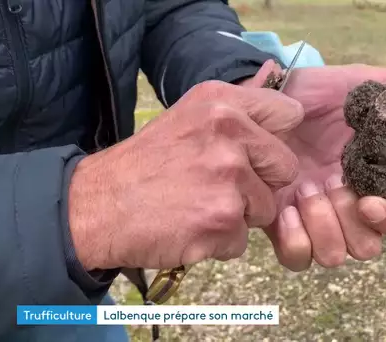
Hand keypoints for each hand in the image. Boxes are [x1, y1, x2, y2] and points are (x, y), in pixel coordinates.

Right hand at [68, 80, 303, 270]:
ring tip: (198, 206)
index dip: (276, 137)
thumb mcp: (189, 117)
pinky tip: (190, 228)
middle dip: (261, 183)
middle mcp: (230, 134)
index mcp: (222, 103)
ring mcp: (228, 179)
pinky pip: (242, 240)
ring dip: (238, 216)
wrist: (97, 206)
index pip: (288, 113)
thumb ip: (237, 112)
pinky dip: (220, 242)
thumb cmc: (145, 163)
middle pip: (285, 167)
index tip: (257, 150)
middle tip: (219, 185)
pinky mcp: (222, 221)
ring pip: (266, 208)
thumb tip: (282, 99)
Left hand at [243, 60, 385, 270]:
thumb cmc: (318, 93)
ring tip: (306, 188)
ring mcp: (313, 218)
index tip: (368, 201)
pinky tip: (286, 205)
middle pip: (366, 248)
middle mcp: (346, 207)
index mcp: (372, 182)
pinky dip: (294, 239)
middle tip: (329, 181)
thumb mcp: (360, 83)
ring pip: (333, 257)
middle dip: (349, 220)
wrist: (269, 95)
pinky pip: (295, 259)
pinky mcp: (281, 223)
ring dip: (322, 226)